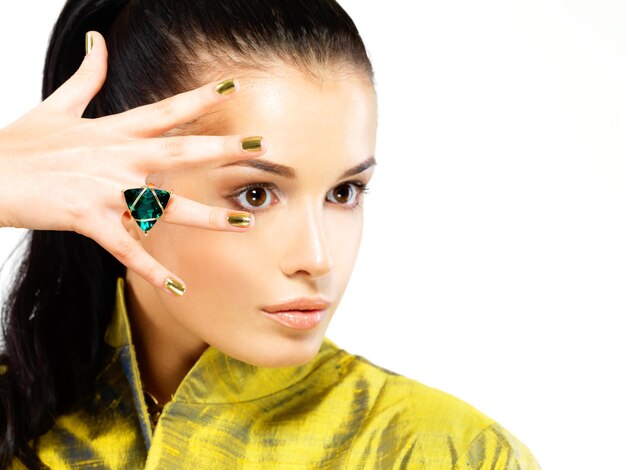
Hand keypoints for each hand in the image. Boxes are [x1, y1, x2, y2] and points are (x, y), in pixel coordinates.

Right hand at [0, 31, 266, 295]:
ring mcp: (104, 188)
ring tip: (243, 224)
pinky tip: (177, 286)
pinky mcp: (86, 218)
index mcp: (114, 130)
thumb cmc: (21, 143)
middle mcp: (117, 157)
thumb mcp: (58, 105)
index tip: (234, 87)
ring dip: (207, 216)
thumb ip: (86, 75)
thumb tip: (97, 40)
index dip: (201, 98)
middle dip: (223, 148)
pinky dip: (150, 268)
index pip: (167, 110)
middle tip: (261, 146)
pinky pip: (125, 248)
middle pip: (179, 150)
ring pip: (164, 205)